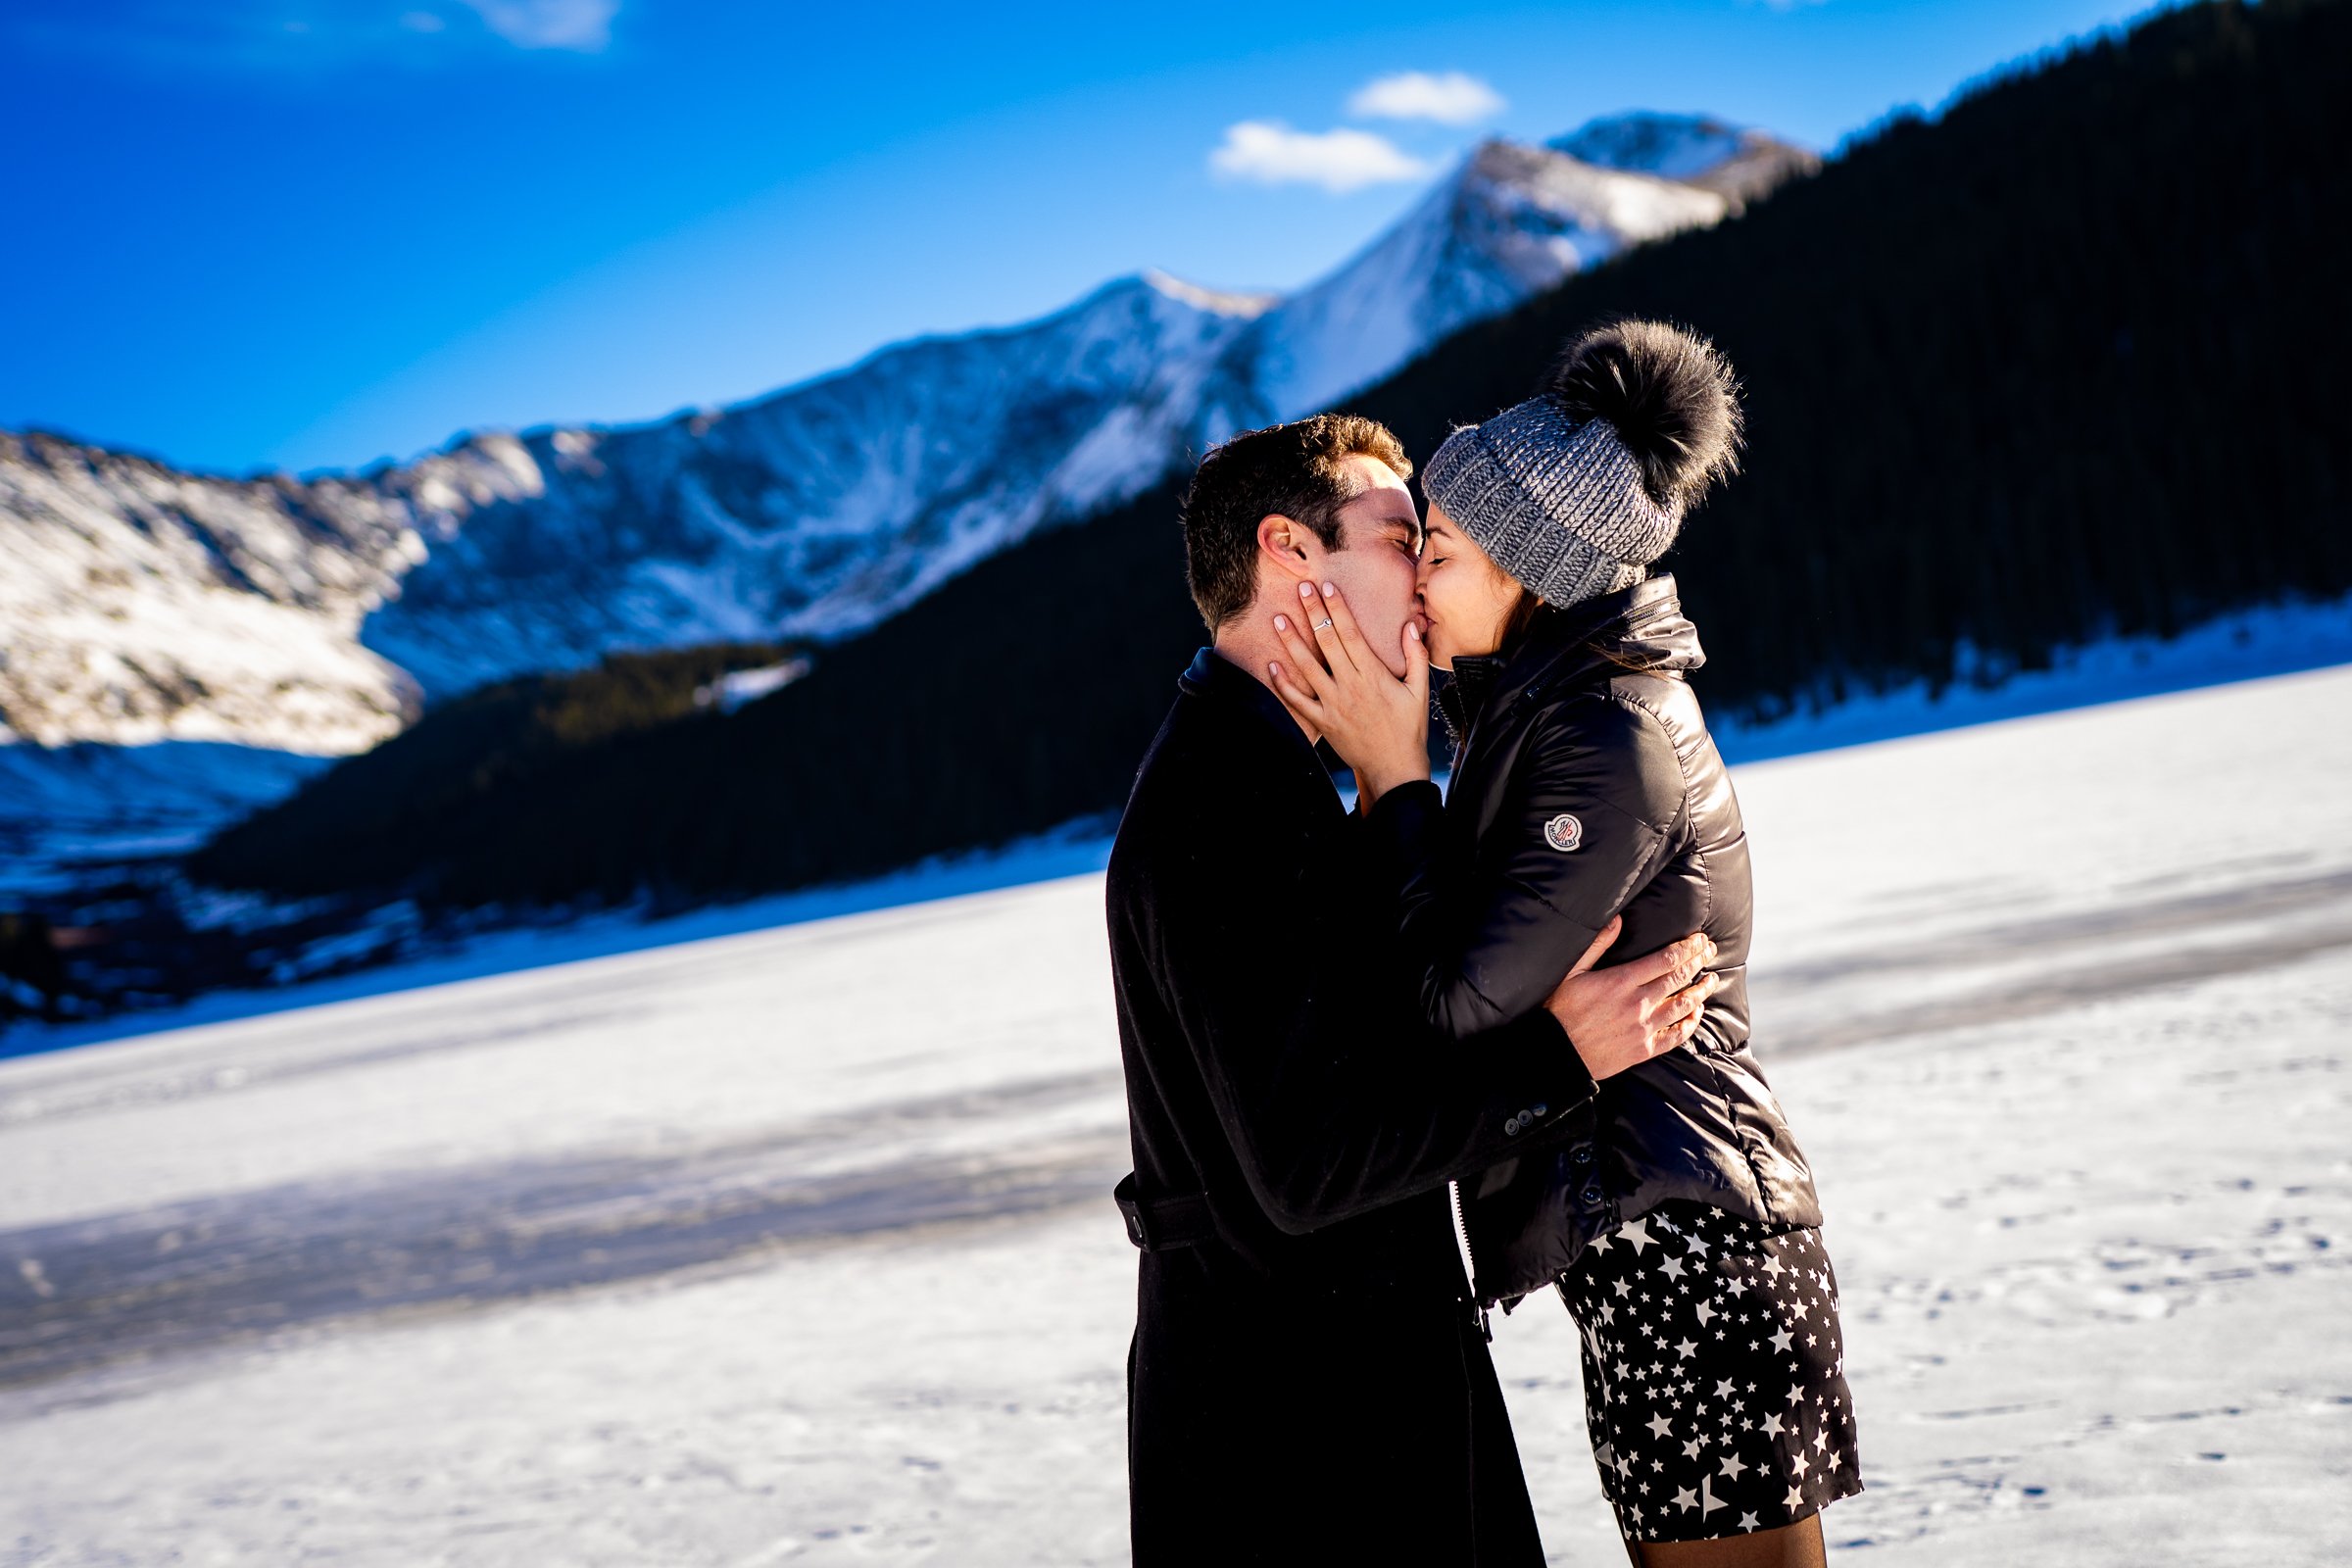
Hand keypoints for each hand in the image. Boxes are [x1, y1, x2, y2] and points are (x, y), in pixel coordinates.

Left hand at [1266, 579, 1429, 805]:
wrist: (1394, 769)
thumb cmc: (1409, 728)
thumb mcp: (1420, 691)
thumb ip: (1415, 656)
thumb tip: (1410, 626)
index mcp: (1373, 675)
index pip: (1350, 633)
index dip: (1337, 608)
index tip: (1327, 587)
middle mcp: (1350, 686)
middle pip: (1327, 642)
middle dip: (1313, 612)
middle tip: (1301, 588)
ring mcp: (1333, 705)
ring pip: (1307, 667)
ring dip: (1291, 642)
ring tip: (1278, 619)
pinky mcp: (1323, 722)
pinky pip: (1298, 701)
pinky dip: (1283, 684)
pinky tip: (1272, 665)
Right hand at [1542, 918, 1721, 1081]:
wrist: (1557, 1053)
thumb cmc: (1560, 1009)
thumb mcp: (1571, 971)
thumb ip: (1597, 944)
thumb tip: (1618, 919)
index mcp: (1621, 981)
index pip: (1665, 959)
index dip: (1687, 947)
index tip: (1700, 939)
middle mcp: (1637, 1003)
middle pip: (1679, 978)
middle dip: (1699, 961)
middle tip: (1711, 950)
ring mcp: (1643, 1028)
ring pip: (1682, 1006)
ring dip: (1701, 991)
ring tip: (1712, 979)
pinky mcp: (1643, 1049)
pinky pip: (1675, 1036)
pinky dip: (1690, 1024)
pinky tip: (1697, 1013)